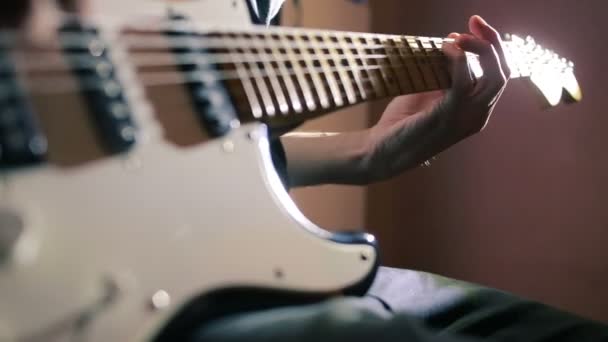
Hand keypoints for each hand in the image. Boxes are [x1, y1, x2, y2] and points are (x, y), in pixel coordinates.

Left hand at [363, 15, 509, 181]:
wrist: (382, 150)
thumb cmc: (403, 122)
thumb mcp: (429, 91)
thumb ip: (444, 71)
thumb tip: (452, 41)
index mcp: (476, 110)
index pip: (499, 74)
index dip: (491, 47)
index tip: (473, 27)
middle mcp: (478, 115)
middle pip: (503, 73)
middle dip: (493, 42)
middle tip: (474, 21)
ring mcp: (466, 117)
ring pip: (494, 77)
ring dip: (480, 49)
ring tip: (459, 35)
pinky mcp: (448, 116)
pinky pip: (465, 83)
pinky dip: (460, 59)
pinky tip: (446, 47)